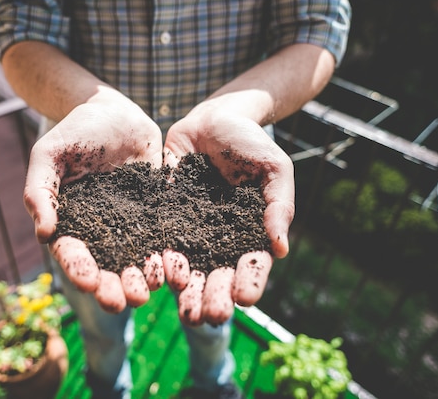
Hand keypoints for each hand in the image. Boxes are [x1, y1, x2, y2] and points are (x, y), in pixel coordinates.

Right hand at [24, 101, 163, 312]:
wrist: (114, 112)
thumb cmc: (75, 132)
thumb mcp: (49, 155)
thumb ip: (40, 191)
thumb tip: (44, 234)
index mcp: (71, 222)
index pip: (72, 254)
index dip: (79, 270)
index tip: (89, 284)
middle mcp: (101, 230)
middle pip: (106, 266)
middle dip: (114, 287)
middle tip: (124, 302)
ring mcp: (130, 223)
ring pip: (136, 258)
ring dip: (142, 278)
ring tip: (150, 291)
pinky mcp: (156, 212)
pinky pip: (163, 236)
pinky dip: (168, 254)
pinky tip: (175, 267)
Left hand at [163, 112, 294, 325]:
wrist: (213, 120)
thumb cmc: (252, 144)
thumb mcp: (274, 169)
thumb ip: (278, 206)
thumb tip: (280, 249)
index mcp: (249, 232)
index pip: (251, 264)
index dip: (249, 282)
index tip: (245, 298)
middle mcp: (219, 238)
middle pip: (218, 274)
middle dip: (215, 297)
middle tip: (211, 317)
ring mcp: (191, 229)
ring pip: (189, 266)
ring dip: (188, 291)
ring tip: (186, 312)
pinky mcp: (165, 216)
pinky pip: (162, 241)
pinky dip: (160, 260)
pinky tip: (158, 276)